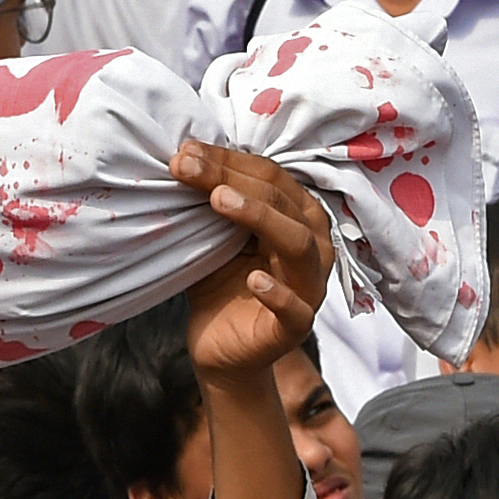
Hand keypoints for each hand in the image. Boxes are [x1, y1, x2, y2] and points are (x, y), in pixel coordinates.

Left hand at [164, 138, 334, 383]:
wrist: (219, 346)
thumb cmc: (221, 281)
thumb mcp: (214, 235)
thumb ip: (212, 200)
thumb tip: (184, 153)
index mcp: (299, 215)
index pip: (270, 177)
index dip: (228, 160)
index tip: (185, 152)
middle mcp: (313, 245)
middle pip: (281, 201)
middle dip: (231, 178)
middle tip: (186, 167)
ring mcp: (310, 287)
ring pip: (297, 245)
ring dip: (260, 218)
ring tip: (219, 201)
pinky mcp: (297, 327)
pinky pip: (296, 309)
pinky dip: (278, 293)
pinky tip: (255, 280)